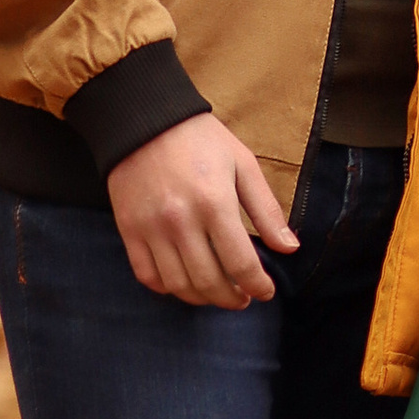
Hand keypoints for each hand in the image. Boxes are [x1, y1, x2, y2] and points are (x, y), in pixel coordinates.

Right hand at [106, 114, 299, 307]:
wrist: (144, 119)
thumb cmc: (200, 140)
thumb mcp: (243, 164)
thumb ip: (267, 210)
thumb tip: (290, 248)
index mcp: (214, 203)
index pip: (240, 263)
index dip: (258, 286)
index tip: (266, 292)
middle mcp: (181, 221)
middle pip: (209, 282)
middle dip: (232, 299)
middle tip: (243, 298)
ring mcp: (151, 228)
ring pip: (179, 285)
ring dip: (202, 299)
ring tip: (216, 293)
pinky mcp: (129, 229)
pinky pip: (147, 275)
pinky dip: (167, 288)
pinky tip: (183, 282)